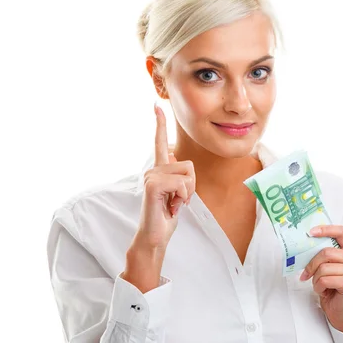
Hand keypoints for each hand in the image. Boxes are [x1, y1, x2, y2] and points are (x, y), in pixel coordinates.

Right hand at [122, 104, 195, 292]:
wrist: (155, 236)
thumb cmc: (166, 215)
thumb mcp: (176, 192)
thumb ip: (175, 173)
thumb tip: (174, 155)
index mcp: (159, 169)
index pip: (160, 142)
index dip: (159, 124)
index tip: (156, 106)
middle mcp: (153, 169)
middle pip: (189, 165)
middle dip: (191, 186)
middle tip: (176, 201)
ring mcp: (151, 176)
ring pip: (187, 175)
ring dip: (187, 193)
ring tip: (172, 204)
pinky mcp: (153, 186)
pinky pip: (182, 185)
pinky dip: (182, 199)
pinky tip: (170, 207)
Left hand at [300, 225, 342, 334]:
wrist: (340, 310)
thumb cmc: (332, 286)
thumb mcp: (328, 266)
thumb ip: (324, 254)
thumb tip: (305, 243)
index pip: (340, 231)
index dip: (325, 229)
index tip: (310, 232)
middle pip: (326, 252)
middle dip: (312, 264)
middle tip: (306, 274)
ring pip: (324, 267)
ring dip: (315, 279)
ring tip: (319, 285)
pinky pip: (325, 279)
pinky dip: (318, 286)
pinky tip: (323, 291)